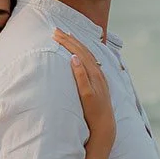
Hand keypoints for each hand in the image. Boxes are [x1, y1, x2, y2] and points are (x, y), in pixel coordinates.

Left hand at [54, 29, 115, 150]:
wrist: (104, 128)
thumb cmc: (94, 111)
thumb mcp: (90, 91)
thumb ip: (84, 78)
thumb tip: (73, 65)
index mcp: (97, 74)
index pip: (85, 53)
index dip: (73, 41)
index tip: (61, 33)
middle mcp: (98, 77)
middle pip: (83, 53)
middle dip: (69, 40)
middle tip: (55, 30)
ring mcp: (95, 86)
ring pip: (85, 61)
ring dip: (73, 48)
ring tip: (60, 38)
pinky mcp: (91, 96)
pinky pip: (85, 80)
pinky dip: (80, 69)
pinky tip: (73, 59)